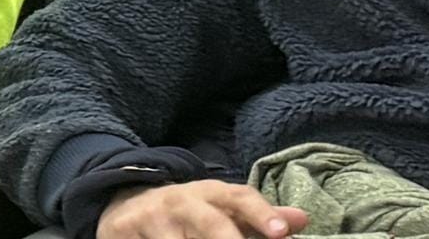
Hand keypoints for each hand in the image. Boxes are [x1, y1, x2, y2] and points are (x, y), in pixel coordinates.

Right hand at [99, 180, 308, 238]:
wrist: (126, 204)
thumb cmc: (188, 213)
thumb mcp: (221, 209)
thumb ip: (261, 218)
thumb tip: (302, 220)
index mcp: (212, 194)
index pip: (241, 197)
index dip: (262, 214)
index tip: (281, 234)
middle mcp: (184, 201)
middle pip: (211, 222)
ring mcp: (154, 218)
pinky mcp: (126, 232)